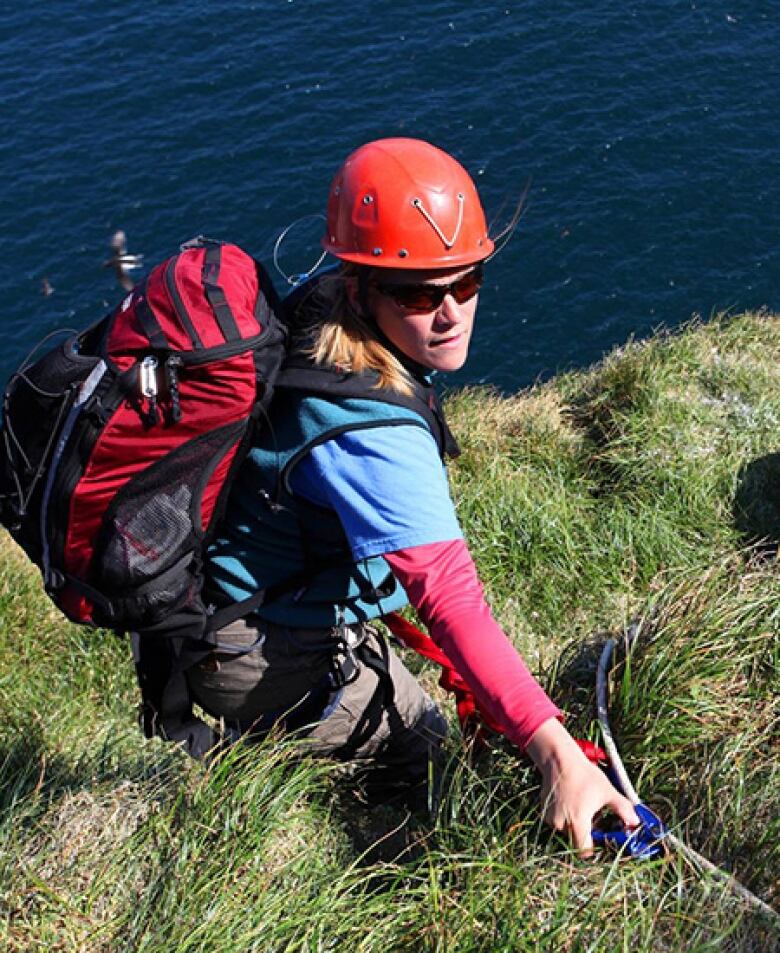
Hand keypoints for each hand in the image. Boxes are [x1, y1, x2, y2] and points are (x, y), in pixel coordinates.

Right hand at [525, 717, 639, 856]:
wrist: (559, 759)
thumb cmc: (584, 775)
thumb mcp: (607, 791)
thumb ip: (623, 809)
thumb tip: (636, 822)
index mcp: (578, 823)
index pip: (583, 851)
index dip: (593, 850)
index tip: (600, 840)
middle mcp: (561, 824)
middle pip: (575, 841)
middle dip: (585, 834)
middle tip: (594, 819)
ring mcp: (550, 818)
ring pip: (566, 831)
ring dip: (575, 824)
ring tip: (582, 807)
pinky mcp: (544, 811)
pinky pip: (558, 821)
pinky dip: (565, 816)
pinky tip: (571, 802)